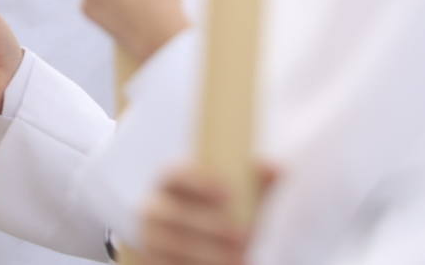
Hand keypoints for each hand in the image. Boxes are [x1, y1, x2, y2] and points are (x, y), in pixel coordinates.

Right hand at [139, 164, 277, 264]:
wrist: (192, 243)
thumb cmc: (219, 212)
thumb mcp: (235, 194)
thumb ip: (254, 181)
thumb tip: (277, 169)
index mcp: (170, 182)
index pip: (178, 175)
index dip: (200, 183)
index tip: (229, 194)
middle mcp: (153, 209)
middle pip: (174, 217)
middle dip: (209, 228)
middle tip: (243, 237)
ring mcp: (148, 241)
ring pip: (169, 249)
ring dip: (204, 256)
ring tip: (240, 260)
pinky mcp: (150, 263)